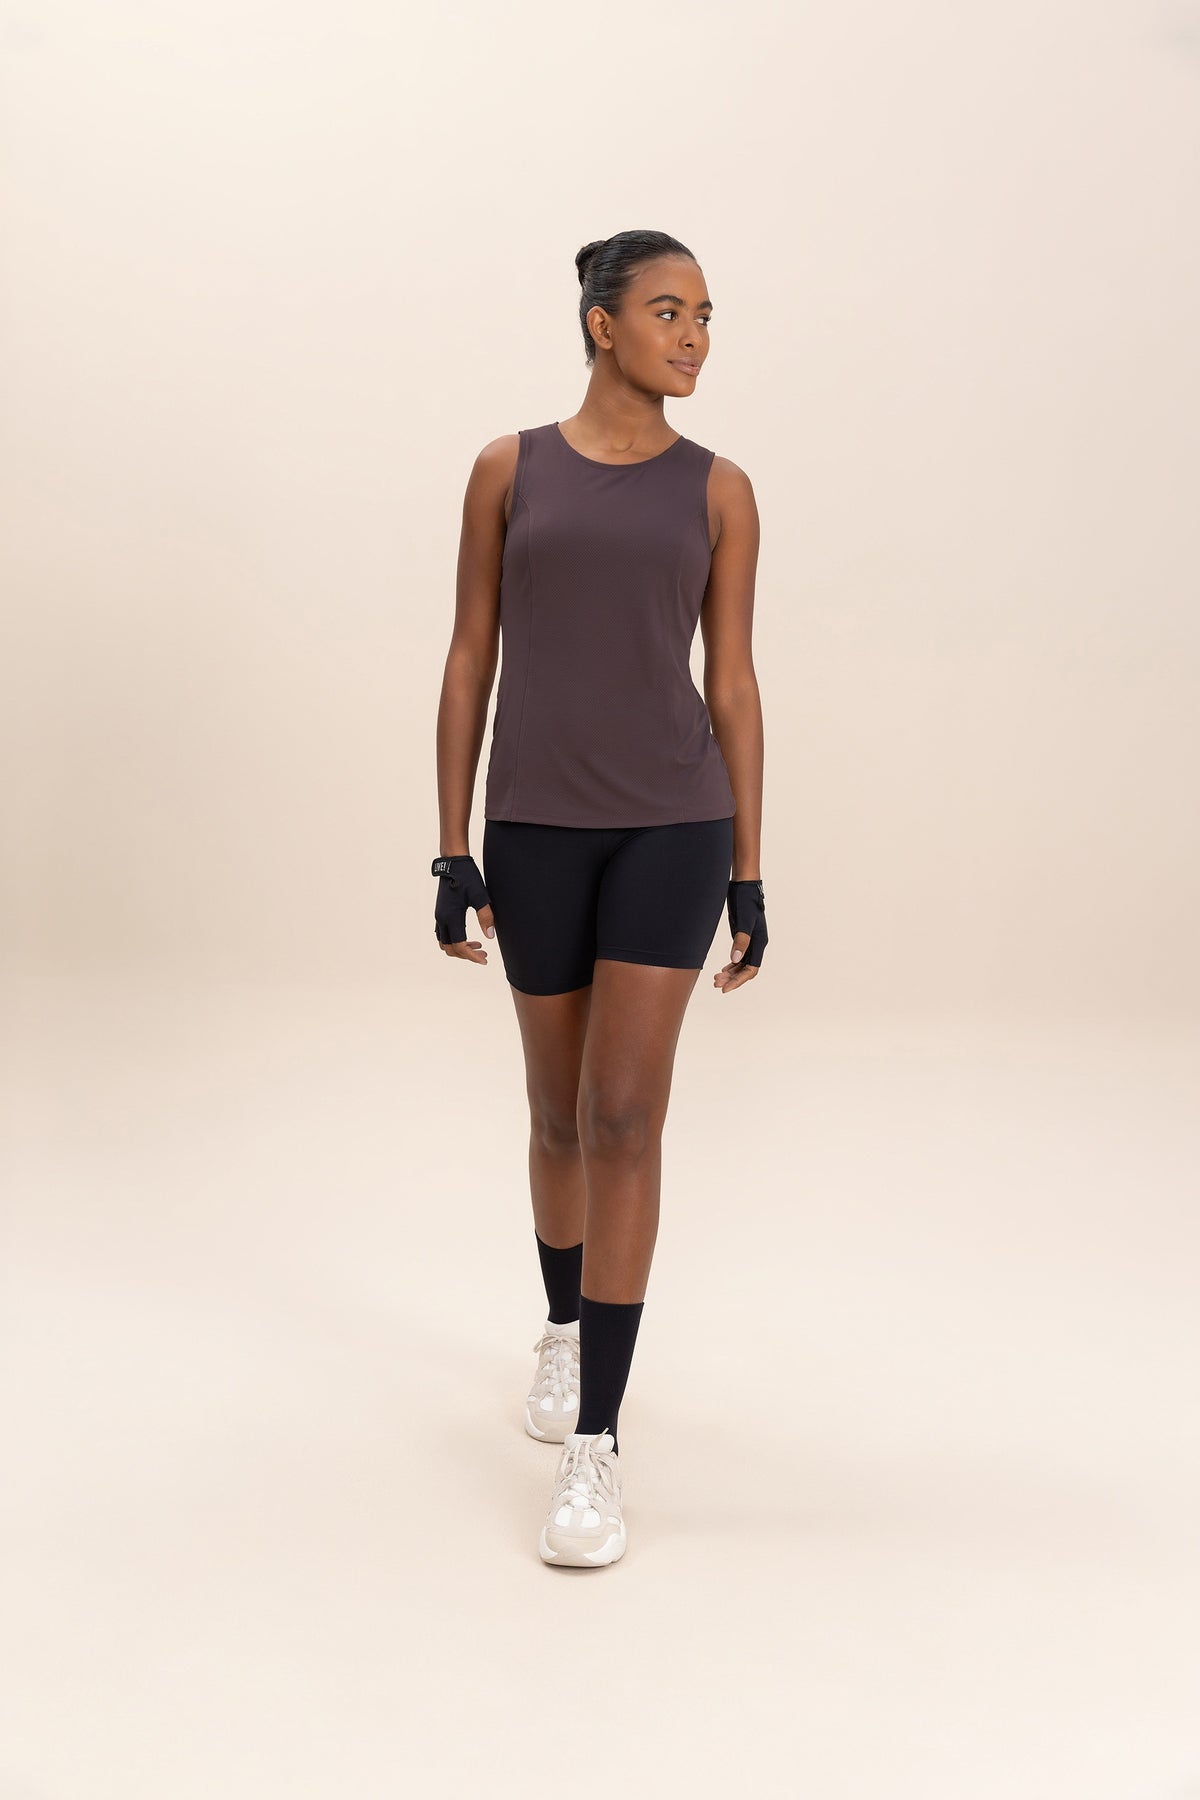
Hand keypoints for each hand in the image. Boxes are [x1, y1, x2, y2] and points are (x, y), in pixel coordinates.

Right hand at [432, 855, 495, 968]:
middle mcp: (442, 919)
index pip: (460, 946)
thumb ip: (486, 916)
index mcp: (451, 917)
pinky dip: (454, 940)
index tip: (485, 959)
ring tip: (477, 945)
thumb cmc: (467, 877)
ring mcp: (439, 916)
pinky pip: (443, 934)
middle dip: (467, 955)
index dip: (472, 956)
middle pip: (451, 948)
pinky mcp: (440, 912)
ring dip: (459, 948)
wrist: (453, 863)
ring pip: (445, 943)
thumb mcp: (480, 896)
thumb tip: (490, 936)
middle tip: (484, 953)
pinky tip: (467, 936)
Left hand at [714, 877, 766, 994]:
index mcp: (759, 942)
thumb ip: (740, 940)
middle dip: (732, 979)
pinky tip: (722, 970)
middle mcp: (757, 944)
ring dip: (730, 974)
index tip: (725, 988)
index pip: (751, 969)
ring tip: (715, 979)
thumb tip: (735, 960)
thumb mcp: (743, 920)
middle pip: (746, 969)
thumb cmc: (745, 900)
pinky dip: (731, 965)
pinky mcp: (742, 936)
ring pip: (741, 964)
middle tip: (716, 984)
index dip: (738, 981)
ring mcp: (750, 940)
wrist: (744, 885)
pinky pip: (739, 956)